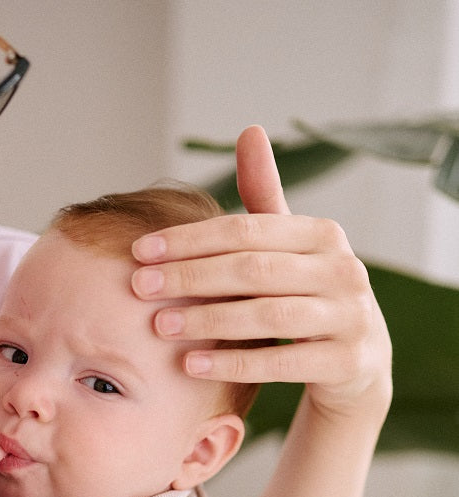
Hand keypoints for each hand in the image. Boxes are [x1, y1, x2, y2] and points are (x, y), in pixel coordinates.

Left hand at [131, 124, 391, 424]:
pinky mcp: (349, 363)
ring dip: (208, 321)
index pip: (246, 230)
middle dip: (190, 277)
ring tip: (160, 326)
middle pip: (253, 269)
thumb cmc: (308, 295)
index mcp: (324, 235)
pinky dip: (235, 364)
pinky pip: (283, 363)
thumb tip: (250, 129)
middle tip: (138, 287)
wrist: (358, 365)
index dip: (189, 240)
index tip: (139, 251)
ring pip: (269, 316)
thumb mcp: (290, 247)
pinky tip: (191, 366)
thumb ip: (266, 196)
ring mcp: (350, 317)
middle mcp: (345, 270)